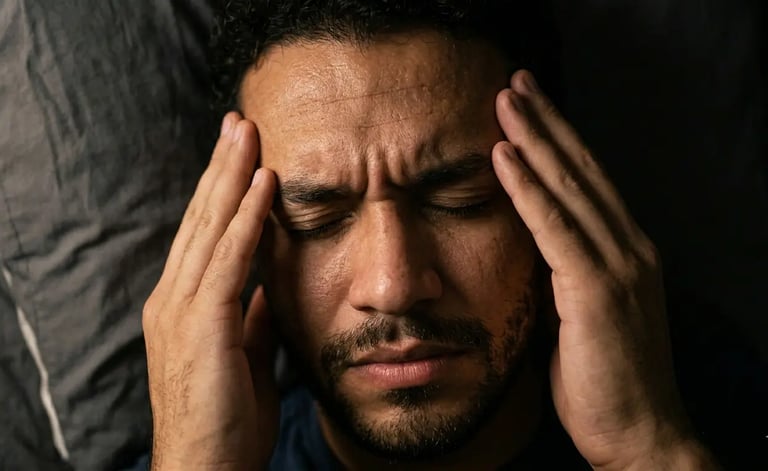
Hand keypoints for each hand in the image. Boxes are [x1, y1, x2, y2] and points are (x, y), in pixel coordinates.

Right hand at [143, 113, 277, 470]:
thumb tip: (269, 284)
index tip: (242, 152)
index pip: (204, 234)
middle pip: (201, 219)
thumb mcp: (245, 355)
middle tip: (240, 121)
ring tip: (249, 132)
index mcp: (184, 305)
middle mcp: (174, 298)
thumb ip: (253, 315)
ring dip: (232, 176)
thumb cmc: (225, 421)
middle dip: (222, 167)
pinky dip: (246, 219)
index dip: (222, 191)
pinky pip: (229, 261)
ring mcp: (182, 310)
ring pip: (211, 228)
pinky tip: (264, 184)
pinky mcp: (202, 325)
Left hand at [492, 71, 716, 469]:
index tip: (530, 109)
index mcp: (627, 253)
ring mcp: (620, 266)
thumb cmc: (606, 381)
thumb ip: (564, 275)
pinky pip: (556, 227)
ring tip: (506, 100)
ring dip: (534, 139)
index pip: (589, 183)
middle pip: (583, 171)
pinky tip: (506, 157)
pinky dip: (529, 188)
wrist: (640, 435)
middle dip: (547, 123)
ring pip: (570, 187)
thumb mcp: (581, 316)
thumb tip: (532, 250)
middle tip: (516, 82)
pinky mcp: (598, 290)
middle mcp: (631, 248)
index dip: (560, 142)